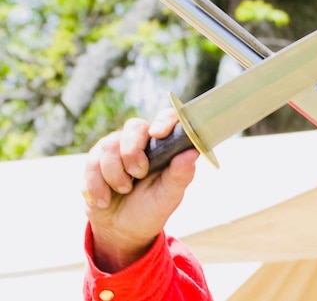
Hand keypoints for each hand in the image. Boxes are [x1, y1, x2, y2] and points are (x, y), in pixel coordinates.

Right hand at [83, 109, 198, 271]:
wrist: (122, 230)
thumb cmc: (152, 208)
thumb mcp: (170, 196)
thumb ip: (181, 174)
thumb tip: (193, 151)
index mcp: (164, 146)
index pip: (167, 118)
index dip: (163, 120)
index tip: (158, 134)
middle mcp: (140, 142)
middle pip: (134, 127)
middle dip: (132, 153)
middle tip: (138, 174)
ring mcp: (116, 148)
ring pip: (109, 145)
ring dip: (115, 174)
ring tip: (124, 190)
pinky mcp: (95, 160)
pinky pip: (91, 163)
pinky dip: (98, 185)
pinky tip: (105, 200)